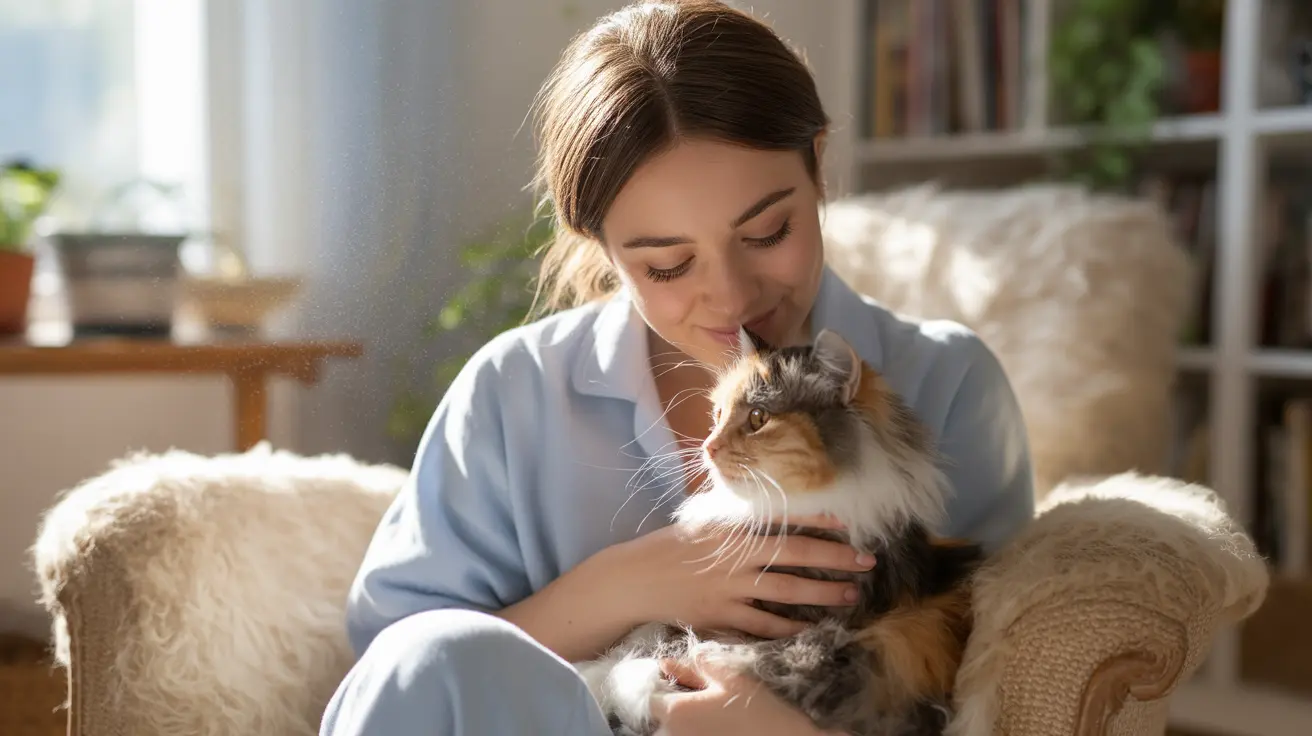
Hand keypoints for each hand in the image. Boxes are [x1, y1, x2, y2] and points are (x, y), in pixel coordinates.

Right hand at [601, 512, 875, 638]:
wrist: (634, 579)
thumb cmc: (668, 547)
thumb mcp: (702, 523)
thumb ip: (736, 520)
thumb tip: (768, 509)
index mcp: (731, 529)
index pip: (783, 521)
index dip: (817, 522)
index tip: (846, 522)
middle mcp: (735, 557)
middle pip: (796, 556)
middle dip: (835, 558)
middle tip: (866, 560)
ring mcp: (728, 588)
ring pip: (786, 592)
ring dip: (822, 593)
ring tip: (850, 594)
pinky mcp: (721, 615)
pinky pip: (763, 624)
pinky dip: (789, 626)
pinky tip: (811, 625)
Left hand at [649, 653, 837, 735]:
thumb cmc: (758, 708)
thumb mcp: (730, 676)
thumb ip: (698, 665)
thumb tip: (671, 661)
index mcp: (676, 712)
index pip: (651, 696)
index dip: (663, 683)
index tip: (680, 676)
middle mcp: (675, 734)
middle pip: (665, 713)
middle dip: (679, 698)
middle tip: (706, 688)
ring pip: (680, 726)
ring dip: (691, 713)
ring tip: (718, 704)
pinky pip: (695, 734)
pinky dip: (703, 726)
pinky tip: (724, 720)